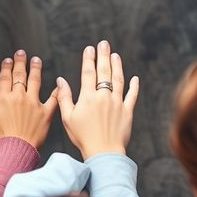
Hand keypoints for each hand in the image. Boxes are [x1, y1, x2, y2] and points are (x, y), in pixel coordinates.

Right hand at [0, 50, 58, 147]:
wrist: (16, 149)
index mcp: (5, 98)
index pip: (6, 77)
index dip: (7, 66)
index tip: (8, 59)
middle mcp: (20, 97)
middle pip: (20, 75)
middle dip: (20, 62)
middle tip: (22, 53)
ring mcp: (34, 104)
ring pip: (36, 81)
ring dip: (36, 69)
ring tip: (36, 60)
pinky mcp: (45, 113)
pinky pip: (52, 99)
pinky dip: (56, 91)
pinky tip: (58, 83)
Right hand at [56, 41, 139, 159]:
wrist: (103, 152)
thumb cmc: (82, 137)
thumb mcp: (68, 118)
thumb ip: (64, 97)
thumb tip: (61, 80)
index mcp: (88, 97)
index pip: (88, 73)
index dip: (89, 59)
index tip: (89, 48)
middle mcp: (104, 96)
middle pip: (104, 71)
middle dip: (103, 56)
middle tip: (104, 43)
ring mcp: (117, 103)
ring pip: (119, 80)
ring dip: (117, 66)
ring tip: (116, 55)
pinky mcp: (127, 111)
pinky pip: (132, 96)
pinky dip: (134, 86)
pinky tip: (135, 78)